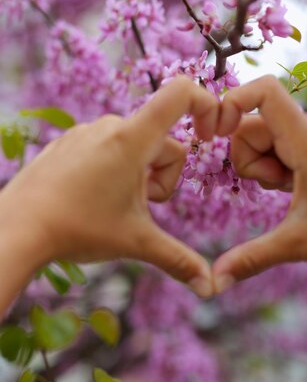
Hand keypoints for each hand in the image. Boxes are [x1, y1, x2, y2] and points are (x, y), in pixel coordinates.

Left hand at [0, 78, 218, 309]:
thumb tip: (211, 288)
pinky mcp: (69, 141)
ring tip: (111, 204)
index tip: (212, 133)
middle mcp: (111, 126)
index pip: (180, 93)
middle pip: (163, 143)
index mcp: (133, 139)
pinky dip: (114, 171)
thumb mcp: (137, 242)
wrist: (17, 227)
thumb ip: (179, 260)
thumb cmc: (78, 229)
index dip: (207, 104)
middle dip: (162, 178)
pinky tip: (91, 197)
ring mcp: (87, 132)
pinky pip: (108, 148)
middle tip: (138, 207)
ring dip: (138, 177)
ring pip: (137, 148)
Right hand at [213, 75, 306, 291]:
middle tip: (277, 188)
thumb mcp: (297, 244)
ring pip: (260, 139)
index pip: (266, 90)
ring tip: (289, 191)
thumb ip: (251, 258)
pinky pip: (275, 149)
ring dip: (261, 168)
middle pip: (250, 126)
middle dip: (247, 160)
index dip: (233, 100)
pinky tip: (293, 189)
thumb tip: (214, 281)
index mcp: (306, 141)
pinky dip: (273, 169)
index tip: (216, 132)